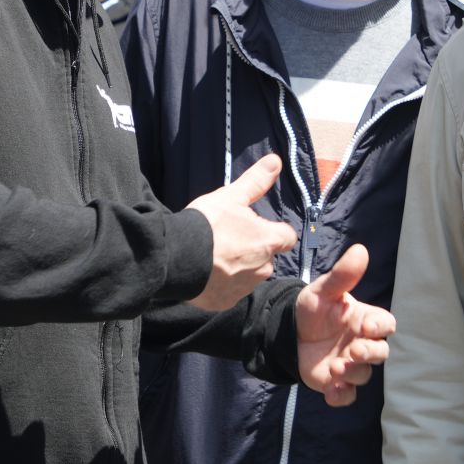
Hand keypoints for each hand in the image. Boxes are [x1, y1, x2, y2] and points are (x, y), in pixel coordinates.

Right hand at [186, 155, 297, 311]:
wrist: (175, 257)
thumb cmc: (207, 224)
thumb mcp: (231, 196)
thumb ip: (256, 181)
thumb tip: (276, 160)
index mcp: (268, 242)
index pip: (287, 237)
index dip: (276, 231)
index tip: (258, 226)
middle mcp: (263, 269)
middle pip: (267, 257)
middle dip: (254, 249)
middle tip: (230, 238)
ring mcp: (244, 288)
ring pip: (250, 276)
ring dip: (239, 267)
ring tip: (216, 255)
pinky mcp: (225, 302)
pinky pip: (230, 292)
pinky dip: (223, 284)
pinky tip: (208, 273)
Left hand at [295, 244, 396, 406]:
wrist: (288, 330)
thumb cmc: (313, 308)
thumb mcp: (324, 290)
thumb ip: (343, 274)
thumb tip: (360, 249)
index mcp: (364, 320)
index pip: (385, 324)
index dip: (381, 328)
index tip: (367, 326)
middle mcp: (361, 343)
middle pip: (380, 353)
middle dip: (371, 353)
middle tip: (354, 350)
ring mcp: (349, 365)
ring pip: (363, 375)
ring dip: (353, 374)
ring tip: (336, 367)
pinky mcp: (334, 383)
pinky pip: (346, 396)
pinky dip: (341, 397)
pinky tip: (330, 391)